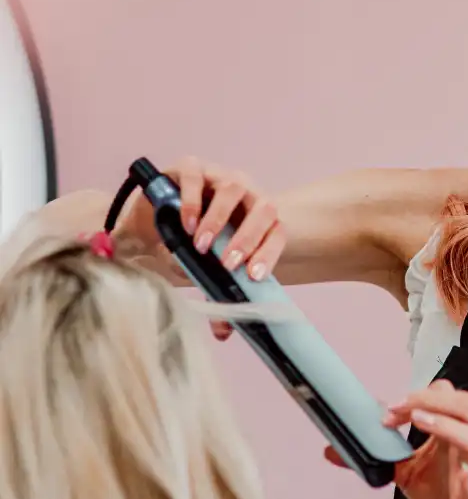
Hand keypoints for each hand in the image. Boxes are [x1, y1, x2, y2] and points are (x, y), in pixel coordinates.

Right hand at [119, 156, 285, 340]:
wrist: (158, 215)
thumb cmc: (193, 241)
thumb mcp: (207, 268)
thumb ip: (217, 293)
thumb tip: (222, 332)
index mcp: (260, 217)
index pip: (278, 231)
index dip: (269, 253)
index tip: (253, 276)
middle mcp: (247, 194)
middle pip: (264, 208)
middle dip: (248, 237)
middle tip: (226, 263)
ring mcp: (220, 176)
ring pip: (233, 188)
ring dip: (219, 219)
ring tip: (202, 246)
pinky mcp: (192, 167)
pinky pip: (197, 177)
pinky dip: (192, 200)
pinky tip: (185, 224)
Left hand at [325, 380, 467, 498]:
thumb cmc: (443, 496)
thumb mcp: (404, 473)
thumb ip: (376, 457)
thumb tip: (330, 450)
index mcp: (451, 432)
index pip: (443, 395)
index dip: (417, 395)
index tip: (388, 411)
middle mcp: (466, 444)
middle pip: (464, 404)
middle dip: (430, 399)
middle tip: (399, 409)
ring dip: (446, 425)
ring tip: (419, 421)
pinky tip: (462, 478)